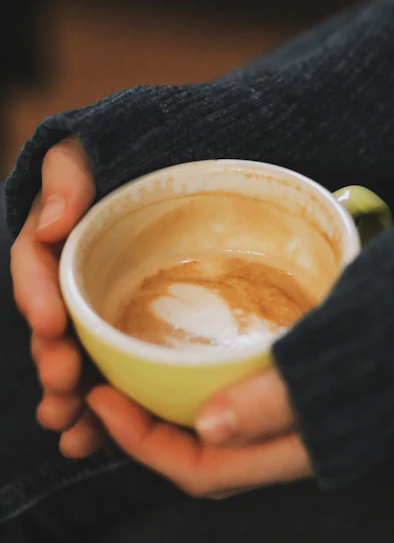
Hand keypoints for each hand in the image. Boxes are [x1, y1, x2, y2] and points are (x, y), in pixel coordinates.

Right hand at [10, 136, 104, 456]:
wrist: (160, 181)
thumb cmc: (121, 161)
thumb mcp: (84, 155)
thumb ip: (65, 178)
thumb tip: (49, 223)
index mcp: (56, 240)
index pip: (36, 266)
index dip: (36, 295)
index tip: (51, 322)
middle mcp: (69, 279)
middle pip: (52, 324)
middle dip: (52, 360)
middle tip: (61, 385)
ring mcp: (92, 309)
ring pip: (73, 358)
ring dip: (68, 397)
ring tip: (72, 428)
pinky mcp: (119, 331)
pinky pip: (104, 371)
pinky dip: (96, 407)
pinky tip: (92, 437)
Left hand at [87, 369, 311, 497]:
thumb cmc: (376, 354)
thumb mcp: (325, 374)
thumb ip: (273, 402)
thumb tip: (210, 426)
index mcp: (285, 453)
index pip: (196, 467)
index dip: (140, 440)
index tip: (101, 398)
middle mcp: (275, 447)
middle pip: (192, 456)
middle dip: (140, 431)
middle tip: (102, 389)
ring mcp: (279, 424)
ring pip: (206, 432)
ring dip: (162, 412)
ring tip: (125, 378)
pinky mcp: (280, 396)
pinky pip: (223, 402)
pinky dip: (191, 390)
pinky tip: (179, 364)